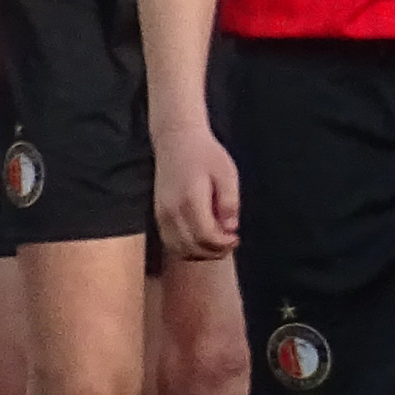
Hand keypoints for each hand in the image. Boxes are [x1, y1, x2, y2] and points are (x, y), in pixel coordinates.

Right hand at [154, 120, 240, 259]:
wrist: (176, 140)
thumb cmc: (205, 154)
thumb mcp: (227, 173)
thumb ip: (229, 202)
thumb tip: (230, 228)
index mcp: (191, 199)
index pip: (206, 236)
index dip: (223, 244)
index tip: (236, 238)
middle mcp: (172, 211)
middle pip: (192, 247)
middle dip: (214, 251)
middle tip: (230, 243)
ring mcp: (162, 214)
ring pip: (179, 249)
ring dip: (200, 253)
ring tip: (218, 243)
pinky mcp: (158, 214)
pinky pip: (170, 242)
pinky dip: (186, 248)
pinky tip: (202, 240)